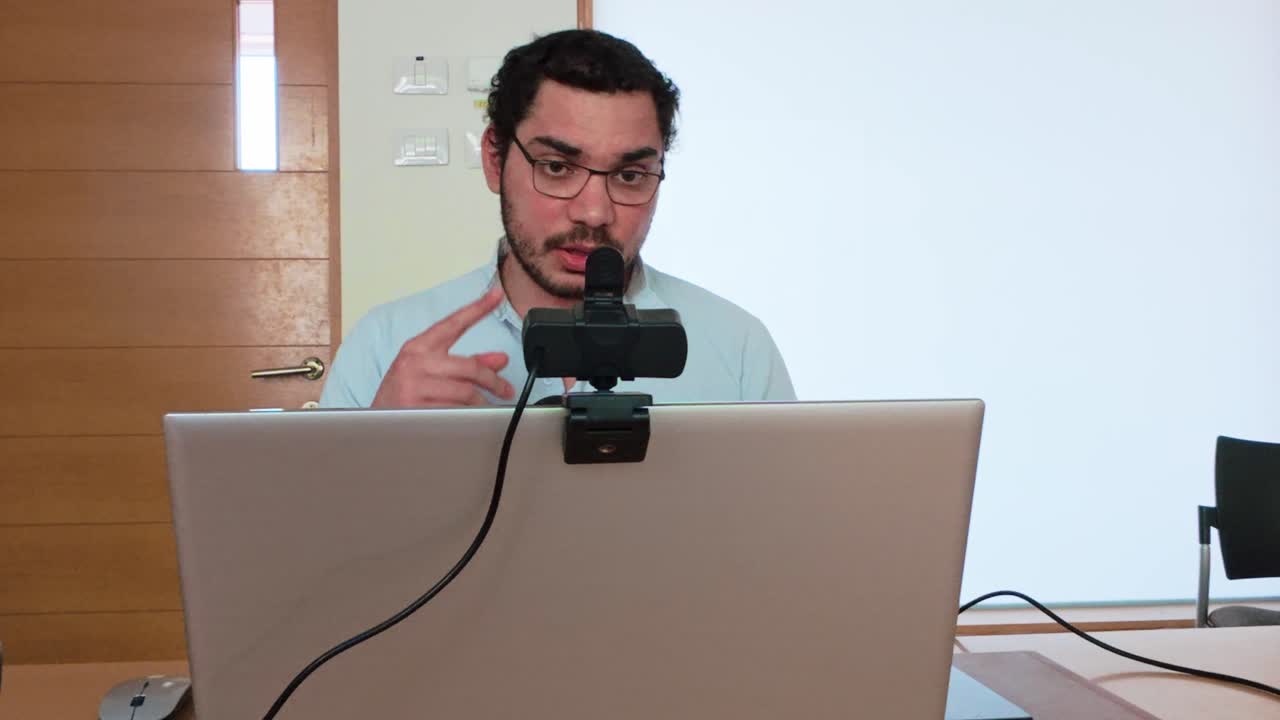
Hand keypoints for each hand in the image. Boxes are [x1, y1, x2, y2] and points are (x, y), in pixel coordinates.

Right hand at [371, 286, 516, 407]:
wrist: (375, 424)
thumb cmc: (403, 394)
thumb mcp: (428, 371)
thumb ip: (464, 364)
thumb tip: (499, 360)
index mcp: (419, 347)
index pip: (453, 323)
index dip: (477, 308)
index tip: (496, 294)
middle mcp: (416, 362)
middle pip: (469, 366)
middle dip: (493, 380)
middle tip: (505, 389)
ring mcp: (415, 386)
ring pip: (466, 392)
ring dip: (481, 402)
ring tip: (483, 406)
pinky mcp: (417, 409)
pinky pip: (456, 411)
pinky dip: (467, 415)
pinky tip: (466, 417)